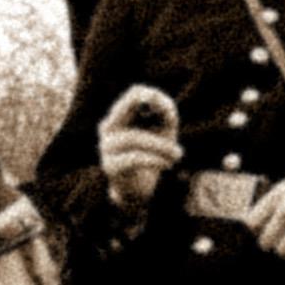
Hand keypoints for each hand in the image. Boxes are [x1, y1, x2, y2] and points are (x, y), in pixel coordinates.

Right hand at [96, 84, 181, 207]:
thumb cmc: (152, 155)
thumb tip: (162, 105)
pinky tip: (168, 164)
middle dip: (155, 114)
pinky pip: (134, 158)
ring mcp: (106, 147)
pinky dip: (155, 160)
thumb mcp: (164, 131)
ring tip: (178, 154)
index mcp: (121, 115)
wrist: (137, 190)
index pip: (135, 93)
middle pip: (129, 107)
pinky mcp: (111, 166)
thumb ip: (166, 114)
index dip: (155, 97)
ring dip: (161, 146)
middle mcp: (109, 127)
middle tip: (174, 124)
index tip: (169, 114)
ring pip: (134, 138)